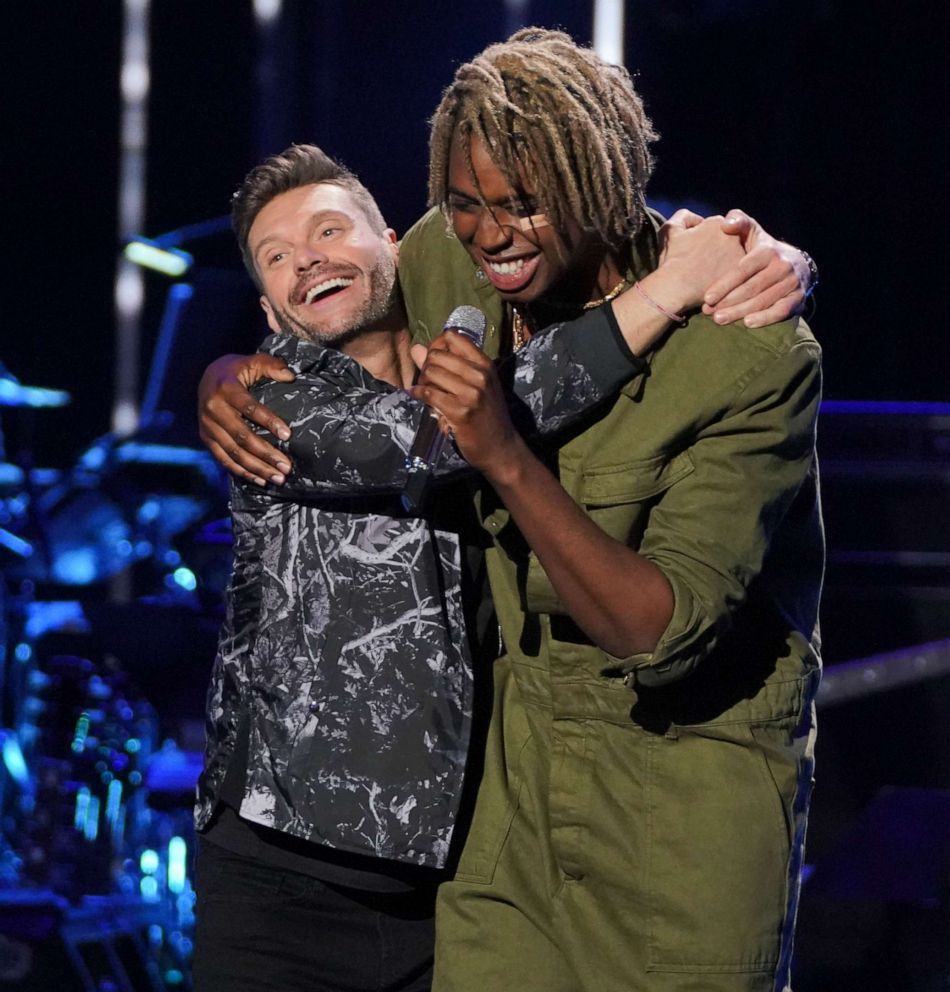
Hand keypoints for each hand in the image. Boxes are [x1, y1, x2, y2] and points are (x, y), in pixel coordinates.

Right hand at [197, 353, 294, 485]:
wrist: (207, 377)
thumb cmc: (236, 370)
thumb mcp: (252, 361)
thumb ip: (271, 365)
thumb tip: (290, 376)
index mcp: (226, 388)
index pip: (249, 408)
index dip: (269, 421)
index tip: (288, 435)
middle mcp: (213, 409)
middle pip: (241, 436)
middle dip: (266, 453)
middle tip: (287, 467)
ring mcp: (207, 426)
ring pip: (233, 452)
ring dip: (257, 468)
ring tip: (278, 478)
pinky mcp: (206, 438)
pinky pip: (224, 459)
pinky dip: (242, 471)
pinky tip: (260, 480)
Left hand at [409, 331, 519, 477]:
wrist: (500, 447)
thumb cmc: (487, 415)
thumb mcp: (476, 385)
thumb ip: (447, 365)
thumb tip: (416, 348)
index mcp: (485, 364)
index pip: (452, 337)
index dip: (436, 345)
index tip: (433, 360)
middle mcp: (480, 375)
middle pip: (437, 355)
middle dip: (426, 366)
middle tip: (427, 380)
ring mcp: (471, 393)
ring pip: (431, 372)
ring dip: (422, 381)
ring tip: (426, 390)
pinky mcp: (460, 411)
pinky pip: (429, 394)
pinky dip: (418, 393)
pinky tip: (417, 395)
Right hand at [652, 213, 746, 312]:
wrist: (675, 287)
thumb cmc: (670, 260)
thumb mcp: (670, 229)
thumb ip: (684, 217)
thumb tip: (698, 220)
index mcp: (717, 223)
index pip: (716, 231)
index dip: (705, 242)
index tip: (695, 253)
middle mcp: (733, 236)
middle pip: (728, 244)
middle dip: (718, 253)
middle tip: (701, 266)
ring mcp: (740, 256)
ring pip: (733, 260)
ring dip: (723, 267)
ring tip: (705, 278)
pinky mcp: (742, 276)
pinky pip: (736, 279)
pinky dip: (727, 283)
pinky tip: (712, 287)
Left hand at [700, 209, 810, 326]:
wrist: (794, 262)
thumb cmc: (761, 247)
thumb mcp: (752, 230)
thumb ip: (738, 222)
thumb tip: (725, 224)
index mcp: (768, 250)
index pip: (743, 269)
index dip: (724, 284)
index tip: (707, 297)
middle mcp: (783, 266)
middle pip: (752, 288)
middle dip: (728, 302)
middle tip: (709, 312)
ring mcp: (792, 283)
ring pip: (763, 301)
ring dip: (740, 312)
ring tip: (719, 319)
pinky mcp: (798, 297)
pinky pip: (781, 311)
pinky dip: (765, 318)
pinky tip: (747, 323)